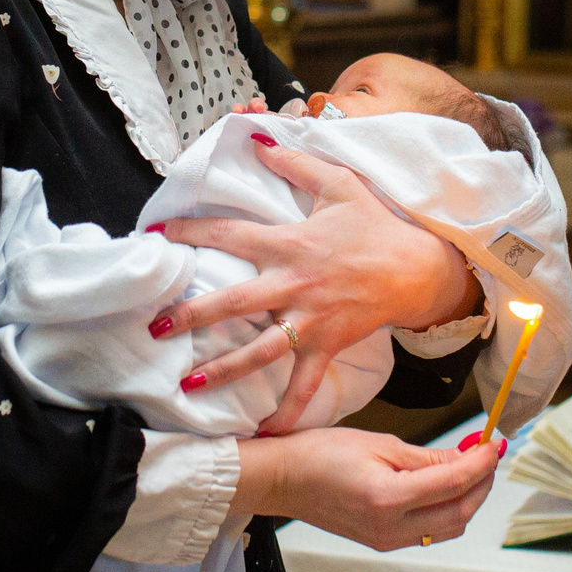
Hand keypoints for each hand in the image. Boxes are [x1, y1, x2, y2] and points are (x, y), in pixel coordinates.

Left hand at [152, 138, 480, 432]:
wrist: (416, 268)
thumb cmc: (374, 226)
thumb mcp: (338, 184)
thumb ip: (295, 161)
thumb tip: (257, 138)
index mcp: (290, 244)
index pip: (230, 235)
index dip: (191, 233)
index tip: (156, 234)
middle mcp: (294, 285)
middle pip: (234, 303)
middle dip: (192, 315)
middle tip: (155, 325)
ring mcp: (310, 321)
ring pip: (260, 351)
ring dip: (224, 370)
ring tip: (189, 385)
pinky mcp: (327, 345)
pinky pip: (304, 384)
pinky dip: (287, 412)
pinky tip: (265, 433)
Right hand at [231, 426, 501, 551]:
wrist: (282, 480)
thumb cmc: (321, 453)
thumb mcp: (379, 444)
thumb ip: (427, 457)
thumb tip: (466, 458)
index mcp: (389, 498)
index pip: (455, 483)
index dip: (482, 463)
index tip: (495, 444)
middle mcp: (391, 528)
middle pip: (460, 513)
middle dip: (482, 485)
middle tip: (488, 456)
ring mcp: (386, 540)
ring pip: (448, 528)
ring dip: (467, 500)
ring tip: (471, 470)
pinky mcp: (382, 542)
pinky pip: (429, 532)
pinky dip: (446, 511)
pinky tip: (445, 487)